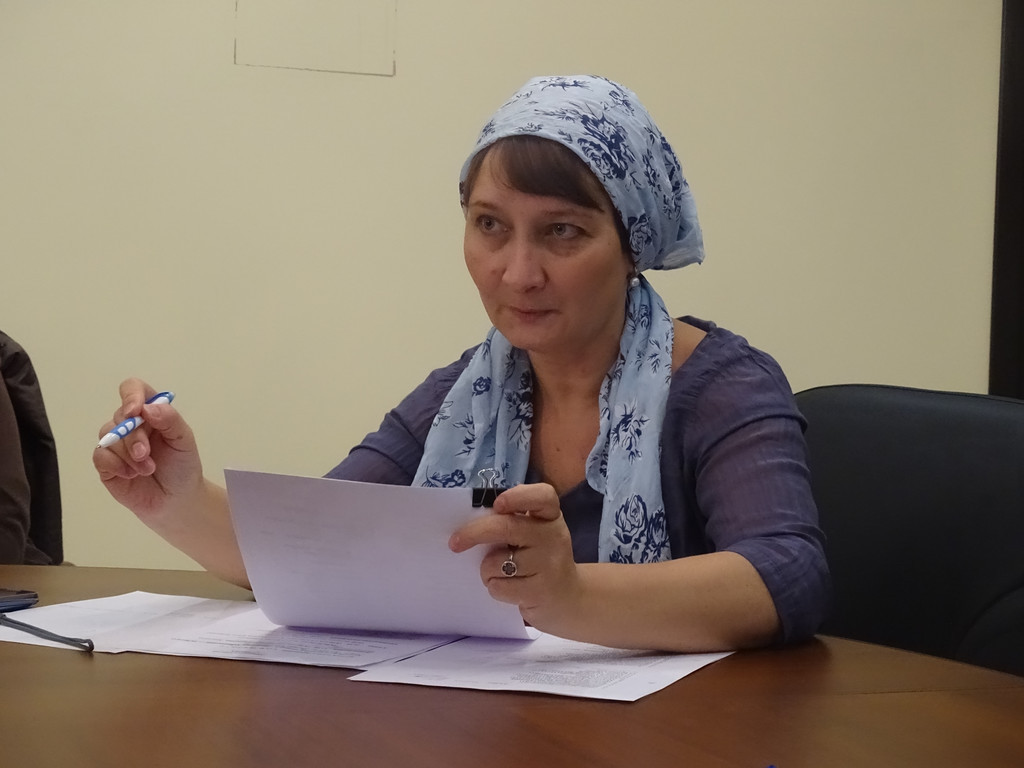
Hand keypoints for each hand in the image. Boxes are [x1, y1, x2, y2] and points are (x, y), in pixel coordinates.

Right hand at [92, 378, 203, 520]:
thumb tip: (146, 408)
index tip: (134, 411)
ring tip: (147, 469)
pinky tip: (131, 475)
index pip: (133, 389)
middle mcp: (130, 424)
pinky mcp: (106, 464)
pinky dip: (116, 465)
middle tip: (146, 454)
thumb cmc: (182, 465)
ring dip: (128, 455)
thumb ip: (169, 419)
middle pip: (120, 416)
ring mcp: (116, 444)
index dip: (131, 395)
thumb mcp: (183, 440)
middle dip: (134, 437)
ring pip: (108, 436)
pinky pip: (100, 455)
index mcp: (150, 412)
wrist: (177, 500)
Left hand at [448, 483, 580, 631]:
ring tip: (501, 574)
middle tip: (455, 542)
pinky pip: (499, 587)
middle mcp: (554, 536)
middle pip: (506, 527)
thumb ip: (511, 523)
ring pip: (497, 562)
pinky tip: (510, 589)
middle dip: (474, 533)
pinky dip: (494, 588)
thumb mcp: (534, 535)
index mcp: (550, 516)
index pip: (543, 495)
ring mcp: (550, 564)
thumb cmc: (540, 560)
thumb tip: (470, 522)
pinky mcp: (541, 591)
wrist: (569, 599)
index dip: (518, 496)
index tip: (497, 505)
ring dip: (487, 570)